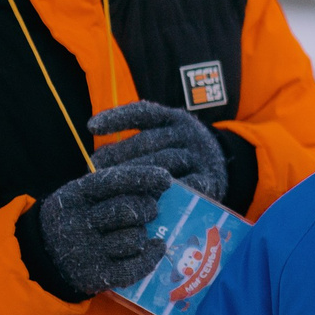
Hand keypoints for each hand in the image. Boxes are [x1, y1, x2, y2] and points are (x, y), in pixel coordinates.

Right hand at [32, 161, 171, 297]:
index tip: (166, 178)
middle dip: (147, 209)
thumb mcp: (80, 197)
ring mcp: (86, 252)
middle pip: (128, 211)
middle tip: (150, 210)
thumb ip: (111, 188)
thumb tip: (161, 181)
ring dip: (143, 235)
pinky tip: (156, 248)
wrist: (42, 258)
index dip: (142, 178)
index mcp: (74, 197)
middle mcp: (78, 223)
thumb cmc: (73, 220)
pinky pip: (134, 268)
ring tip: (137, 233)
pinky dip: (150, 258)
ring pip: (134, 240)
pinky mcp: (94, 276)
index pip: (111, 181)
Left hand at [89, 101, 225, 200]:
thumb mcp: (166, 139)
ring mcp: (200, 157)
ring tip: (113, 189)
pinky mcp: (211, 180)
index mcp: (174, 118)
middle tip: (96, 172)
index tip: (91, 127)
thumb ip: (138, 146)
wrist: (224, 169)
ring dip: (136, 177)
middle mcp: (188, 134)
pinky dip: (164, 195)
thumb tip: (96, 161)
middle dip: (119, 157)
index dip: (116, 118)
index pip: (143, 113)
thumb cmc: (180, 157)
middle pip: (149, 142)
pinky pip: (185, 187)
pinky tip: (146, 201)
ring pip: (164, 163)